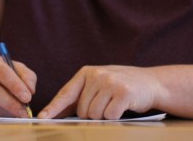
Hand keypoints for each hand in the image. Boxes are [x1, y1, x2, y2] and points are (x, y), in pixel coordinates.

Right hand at [0, 52, 35, 116]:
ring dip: (5, 112)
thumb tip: (30, 90)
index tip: (28, 97)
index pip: (2, 72)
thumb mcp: (11, 67)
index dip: (15, 85)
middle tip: (25, 112)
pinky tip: (2, 114)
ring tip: (16, 114)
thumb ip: (26, 75)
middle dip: (12, 104)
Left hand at [38, 65, 159, 119]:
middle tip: (106, 105)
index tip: (42, 118)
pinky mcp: (123, 93)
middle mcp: (97, 75)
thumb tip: (55, 115)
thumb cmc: (120, 87)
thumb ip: (79, 97)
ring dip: (104, 116)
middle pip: (82, 109)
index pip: (66, 93)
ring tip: (114, 105)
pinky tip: (122, 108)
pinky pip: (110, 116)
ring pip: (94, 114)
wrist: (151, 82)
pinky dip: (115, 117)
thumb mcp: (98, 85)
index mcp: (86, 73)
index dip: (53, 108)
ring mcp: (110, 83)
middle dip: (91, 114)